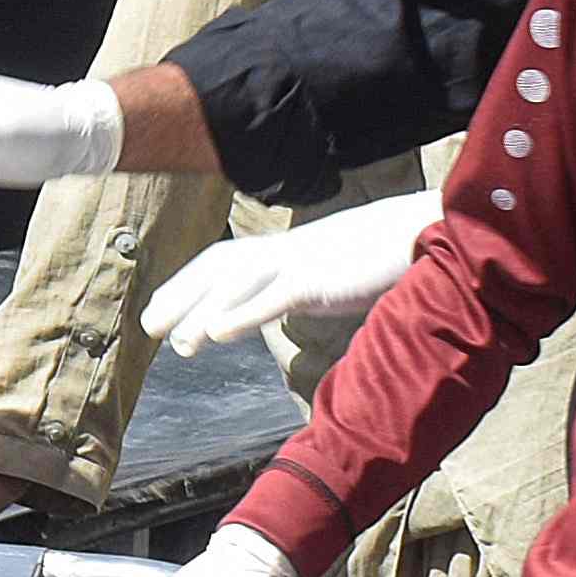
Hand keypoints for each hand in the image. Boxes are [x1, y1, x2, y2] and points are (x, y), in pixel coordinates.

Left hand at [147, 192, 437, 354]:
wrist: (428, 232)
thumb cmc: (383, 255)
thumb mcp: (333, 272)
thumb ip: (305, 285)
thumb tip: (286, 301)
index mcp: (287, 249)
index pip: (225, 261)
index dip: (190, 283)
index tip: (161, 308)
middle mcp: (286, 251)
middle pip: (219, 269)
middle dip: (181, 297)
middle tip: (148, 327)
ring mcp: (303, 262)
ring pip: (238, 284)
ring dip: (202, 313)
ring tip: (175, 343)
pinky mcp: (323, 278)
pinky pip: (276, 296)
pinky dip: (243, 314)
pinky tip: (217, 334)